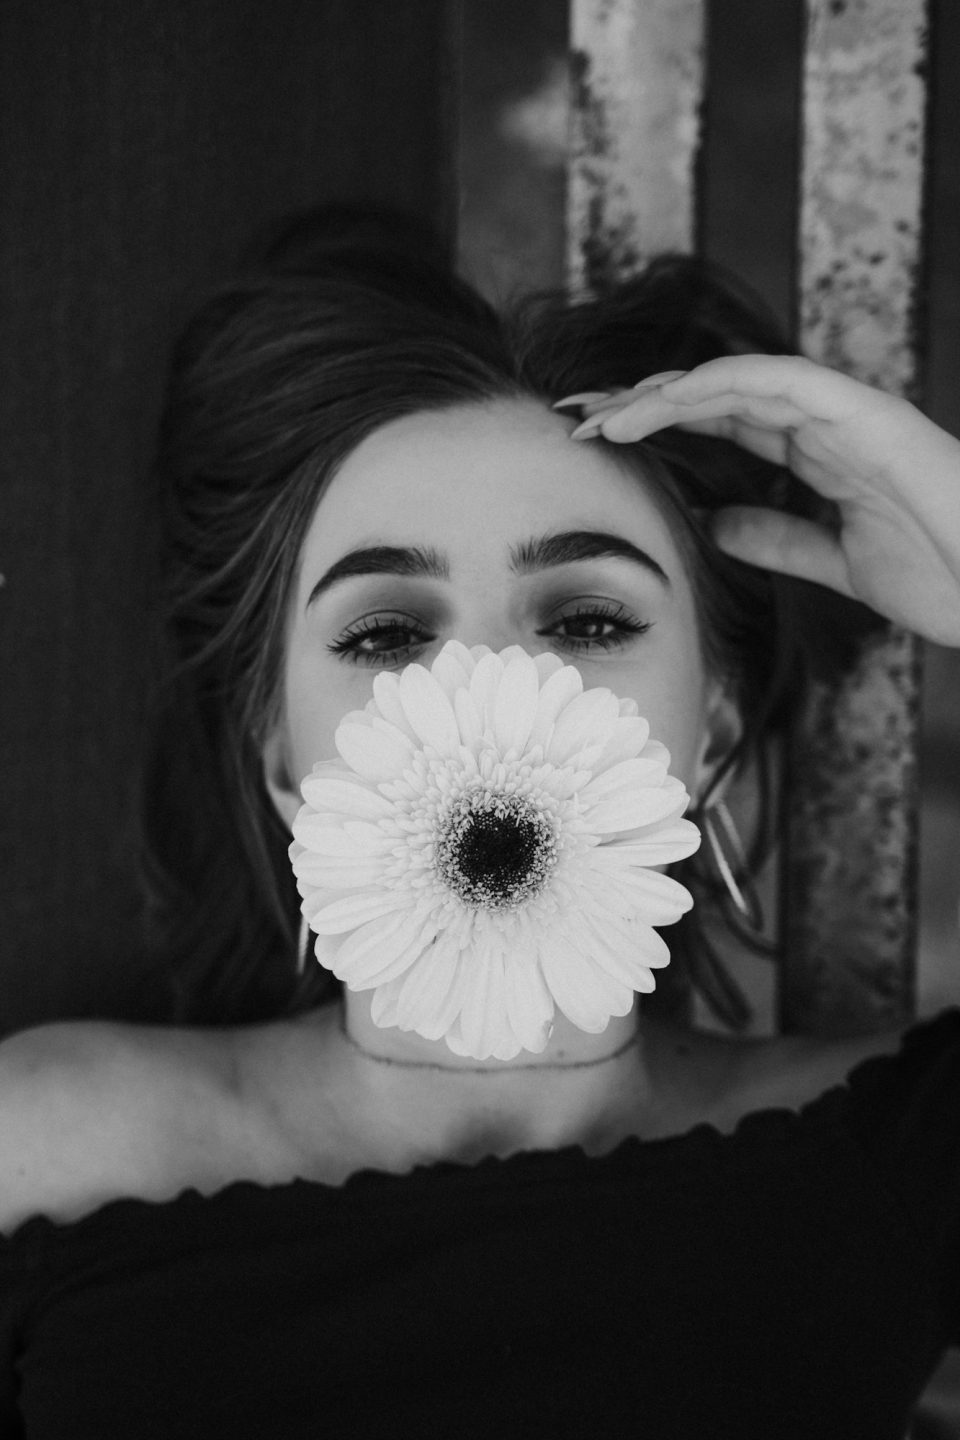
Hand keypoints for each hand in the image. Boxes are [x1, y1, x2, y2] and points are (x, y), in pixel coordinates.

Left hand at [559, 356, 959, 646]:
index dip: (661, 426)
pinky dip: (712, 385)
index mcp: (820, 453)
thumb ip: (779, 537)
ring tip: (602, 416)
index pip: (724, 423)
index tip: (600, 443)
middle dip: (643, 401)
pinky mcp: (863, 412)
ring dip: (662, 392)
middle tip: (576, 416)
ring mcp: (845, 412)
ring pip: (734, 380)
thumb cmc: (943, 575)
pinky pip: (777, 381)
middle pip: (716, 394)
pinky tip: (659, 403)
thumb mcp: (835, 563)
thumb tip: (716, 522)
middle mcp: (825, 424)